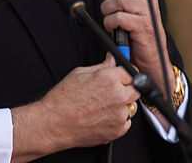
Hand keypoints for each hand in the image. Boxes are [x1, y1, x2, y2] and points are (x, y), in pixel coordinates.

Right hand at [11, 53, 138, 161]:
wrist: (55, 122)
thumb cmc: (63, 98)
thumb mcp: (80, 73)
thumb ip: (101, 66)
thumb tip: (111, 60)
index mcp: (109, 79)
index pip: (131, 71)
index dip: (126, 72)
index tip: (124, 75)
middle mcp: (117, 96)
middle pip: (136, 89)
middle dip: (128, 87)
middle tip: (115, 89)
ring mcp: (119, 115)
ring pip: (131, 106)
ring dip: (122, 104)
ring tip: (103, 104)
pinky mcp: (117, 130)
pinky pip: (126, 121)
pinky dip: (118, 119)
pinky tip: (103, 115)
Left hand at [100, 0, 174, 97]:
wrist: (150, 57)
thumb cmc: (136, 31)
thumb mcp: (127, 6)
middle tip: (107, 4)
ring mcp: (147, 11)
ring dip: (107, 9)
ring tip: (109, 17)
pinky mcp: (143, 26)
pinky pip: (119, 17)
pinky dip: (110, 23)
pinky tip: (113, 27)